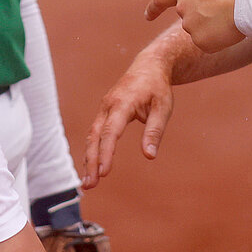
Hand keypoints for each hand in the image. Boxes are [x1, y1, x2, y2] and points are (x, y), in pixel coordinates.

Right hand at [84, 54, 173, 186]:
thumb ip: (154, 131)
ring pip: (92, 136)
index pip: (111, 131)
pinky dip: (92, 150)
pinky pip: (95, 133)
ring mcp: (104, 109)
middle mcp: (108, 106)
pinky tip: (92, 167)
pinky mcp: (104, 113)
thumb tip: (149, 155)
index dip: (106, 152)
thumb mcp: (163, 108)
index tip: (104, 172)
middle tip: (90, 184)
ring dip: (89, 159)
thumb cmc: (157, 87)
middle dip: (91, 161)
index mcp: (122, 103)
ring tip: (88, 183)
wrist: (149, 66)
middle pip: (95, 136)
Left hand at [146, 0, 251, 52]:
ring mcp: (190, 27)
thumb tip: (216, 0)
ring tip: (232, 17)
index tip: (147, 16)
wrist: (248, 1)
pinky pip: (210, 44)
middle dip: (205, 19)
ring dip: (215, 29)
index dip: (154, 8)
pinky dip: (220, 41)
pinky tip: (230, 30)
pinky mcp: (200, 42)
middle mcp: (182, 8)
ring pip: (201, 33)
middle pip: (190, 19)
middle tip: (226, 14)